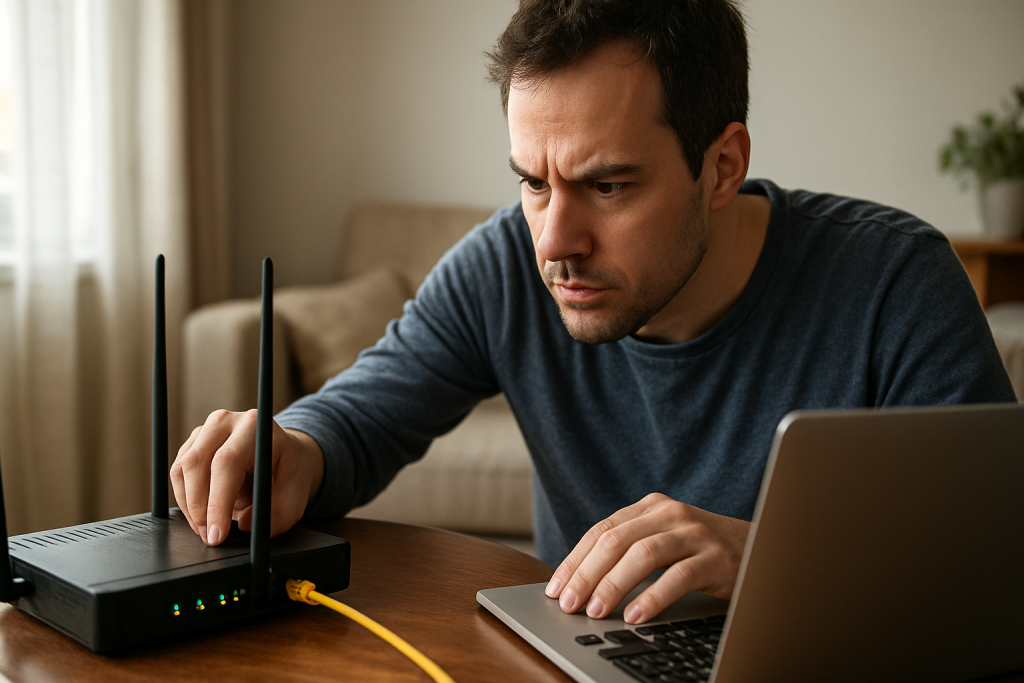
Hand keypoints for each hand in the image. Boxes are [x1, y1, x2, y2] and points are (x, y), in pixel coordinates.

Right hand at [170, 409, 323, 545]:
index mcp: (256, 427)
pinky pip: (177, 473)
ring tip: (207, 528)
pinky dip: (185, 498)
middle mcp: (227, 422)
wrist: (283, 454)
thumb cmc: (288, 474)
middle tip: (209, 536)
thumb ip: (275, 515)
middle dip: (199, 508)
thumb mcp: (294, 498)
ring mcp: (206, 430)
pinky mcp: (192, 442)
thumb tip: (244, 524)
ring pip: (182, 469)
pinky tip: (202, 514)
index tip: (217, 534)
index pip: (226, 463)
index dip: (217, 502)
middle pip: (196, 464)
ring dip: (189, 505)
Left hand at [544, 493, 748, 623]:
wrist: (761, 550)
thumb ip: (630, 551)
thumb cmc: (703, 552)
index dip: (575, 560)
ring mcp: (694, 533)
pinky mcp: (715, 557)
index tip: (555, 588)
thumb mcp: (665, 542)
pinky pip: (677, 577)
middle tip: (569, 603)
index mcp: (650, 507)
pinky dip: (652, 597)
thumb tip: (582, 585)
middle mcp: (670, 513)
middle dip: (586, 574)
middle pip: (616, 540)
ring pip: (643, 555)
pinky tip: (636, 615)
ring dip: (613, 584)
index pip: (601, 530)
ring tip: (595, 610)